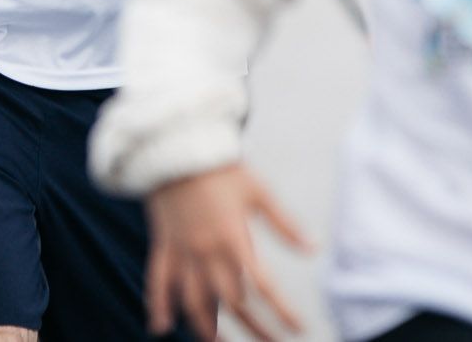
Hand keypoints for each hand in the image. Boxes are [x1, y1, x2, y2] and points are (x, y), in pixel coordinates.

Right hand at [145, 164, 309, 340]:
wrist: (178, 149)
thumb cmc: (222, 168)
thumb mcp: (259, 191)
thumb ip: (285, 224)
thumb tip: (314, 247)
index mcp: (233, 238)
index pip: (262, 285)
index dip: (280, 310)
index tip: (297, 327)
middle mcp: (207, 252)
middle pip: (231, 302)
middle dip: (253, 327)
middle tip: (271, 341)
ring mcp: (183, 252)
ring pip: (194, 302)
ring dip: (207, 329)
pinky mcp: (164, 247)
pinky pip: (157, 282)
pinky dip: (158, 306)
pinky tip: (160, 326)